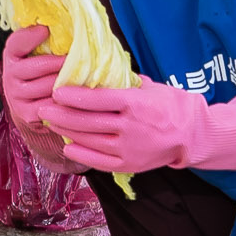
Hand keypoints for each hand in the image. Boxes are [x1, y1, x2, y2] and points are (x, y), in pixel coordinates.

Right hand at [0, 27, 72, 162]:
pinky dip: (66, 99)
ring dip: (67, 81)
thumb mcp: (36, 54)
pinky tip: (77, 94)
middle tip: (80, 57)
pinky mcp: (27, 113)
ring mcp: (17, 96)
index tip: (46, 30)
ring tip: (85, 75)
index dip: (30, 36)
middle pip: (39, 66)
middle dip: (61, 62)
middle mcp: (9, 76)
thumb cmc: (40, 73)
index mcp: (11, 56)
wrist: (29, 105)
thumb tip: (68, 24)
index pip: (16, 43)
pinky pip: (52, 105)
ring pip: (48, 86)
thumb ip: (46, 41)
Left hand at [45, 76, 206, 174]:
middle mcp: (130, 127)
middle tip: (43, 108)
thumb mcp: (150, 86)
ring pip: (89, 140)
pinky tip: (67, 144)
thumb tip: (95, 70)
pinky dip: (80, 153)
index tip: (56, 91)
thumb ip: (123, 81)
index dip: (73, 96)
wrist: (192, 134)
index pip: (97, 100)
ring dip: (66, 131)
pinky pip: (99, 161)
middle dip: (60, 115)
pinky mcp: (129, 165)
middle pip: (87, 121)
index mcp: (135, 104)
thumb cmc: (170, 105)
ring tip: (50, 123)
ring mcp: (129, 149)